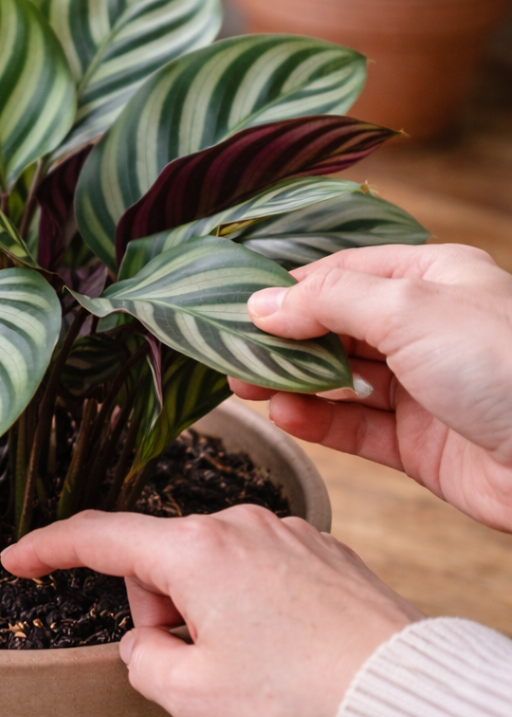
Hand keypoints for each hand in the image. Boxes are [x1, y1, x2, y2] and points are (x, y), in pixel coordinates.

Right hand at [1, 507, 421, 716]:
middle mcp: (239, 525)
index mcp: (197, 552)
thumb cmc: (298, 703)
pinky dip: (248, 602)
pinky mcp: (320, 550)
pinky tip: (282, 646)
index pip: (100, 537)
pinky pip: (256, 567)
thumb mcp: (192, 697)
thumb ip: (143, 659)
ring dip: (205, 608)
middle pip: (161, 559)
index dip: (49, 547)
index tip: (16, 558)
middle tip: (199, 667)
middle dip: (160, 609)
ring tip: (252, 663)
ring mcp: (285, 532)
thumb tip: (149, 640)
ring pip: (209, 564)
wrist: (405, 706)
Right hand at [231, 244, 511, 531]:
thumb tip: (262, 304)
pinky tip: (286, 416)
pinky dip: (317, 422)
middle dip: (283, 341)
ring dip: (291, 383)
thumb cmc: (508, 366)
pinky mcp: (418, 444)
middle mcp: (427, 330)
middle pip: (336, 328)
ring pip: (339, 380)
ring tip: (245, 388)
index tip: (241, 308)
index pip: (345, 273)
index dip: (292, 289)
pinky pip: (355, 428)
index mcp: (434, 280)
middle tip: (233, 356)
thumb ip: (329, 303)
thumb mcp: (410, 310)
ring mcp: (422, 389)